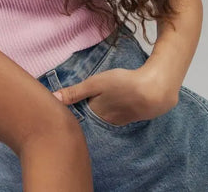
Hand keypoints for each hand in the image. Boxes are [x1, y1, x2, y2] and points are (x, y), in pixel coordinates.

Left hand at [54, 65, 179, 125]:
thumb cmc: (123, 84)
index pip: (78, 119)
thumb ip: (75, 92)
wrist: (155, 91)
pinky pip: (116, 117)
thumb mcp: (95, 84)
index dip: (71, 116)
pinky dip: (112, 112)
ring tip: (92, 108)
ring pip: (103, 119)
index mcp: (95, 115)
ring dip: (97, 115)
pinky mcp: (132, 117)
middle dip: (82, 117)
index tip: (61, 114)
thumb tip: (52, 99)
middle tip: (73, 111)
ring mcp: (120, 121)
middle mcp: (106, 122)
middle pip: (90, 120)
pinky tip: (114, 105)